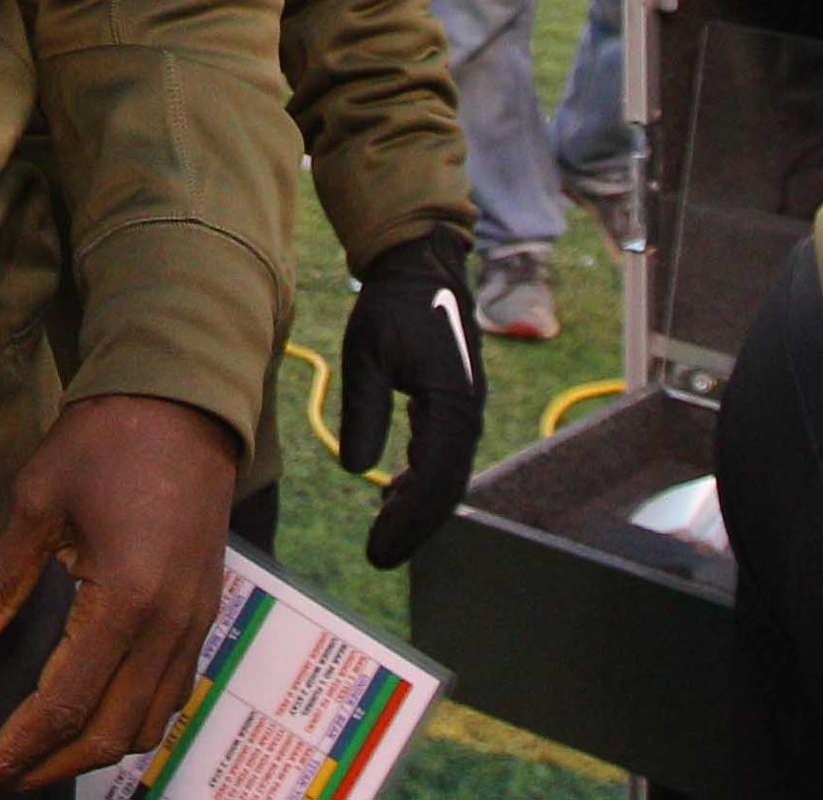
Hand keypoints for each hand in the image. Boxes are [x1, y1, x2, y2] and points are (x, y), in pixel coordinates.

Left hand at [0, 393, 237, 798]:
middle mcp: (169, 626)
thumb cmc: (105, 440)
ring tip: (36, 756)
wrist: (182, 400)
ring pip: (147, 723)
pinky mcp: (203, 612)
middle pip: (109, 734)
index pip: (64, 706)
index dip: (15, 752)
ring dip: (91, 752)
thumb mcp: (35, 501)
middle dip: (49, 767)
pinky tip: (91, 717)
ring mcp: (194, 622)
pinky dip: (129, 721)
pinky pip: (171, 694)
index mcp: (125, 601)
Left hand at [337, 231, 486, 568]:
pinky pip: (442, 454)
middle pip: (446, 488)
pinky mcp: (453, 403)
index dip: (408, 523)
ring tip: (381, 531)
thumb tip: (356, 469)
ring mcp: (464, 410)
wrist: (421, 266)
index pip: (435, 481)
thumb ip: (364, 412)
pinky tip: (390, 491)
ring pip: (446, 474)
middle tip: (379, 556)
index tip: (378, 552)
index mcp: (452, 405)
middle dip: (414, 526)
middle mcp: (467, 414)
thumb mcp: (367, 355)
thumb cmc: (393, 306)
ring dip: (416, 506)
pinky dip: (420, 480)